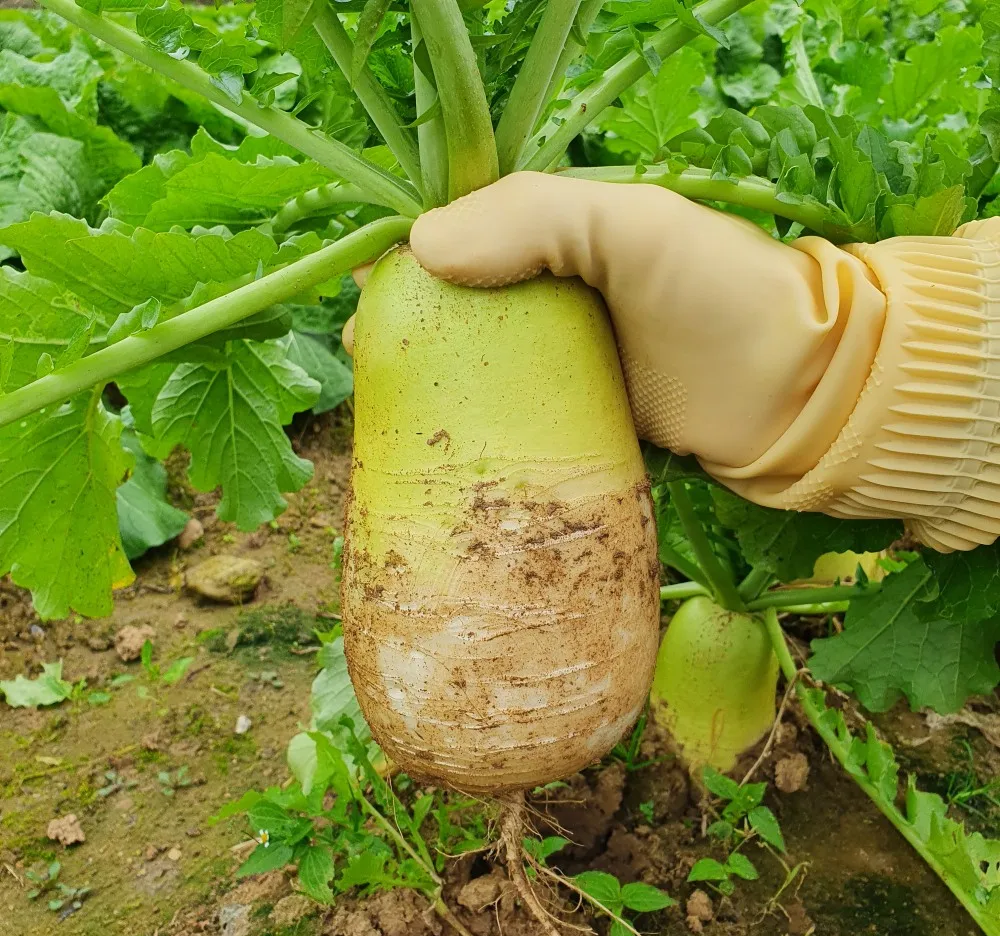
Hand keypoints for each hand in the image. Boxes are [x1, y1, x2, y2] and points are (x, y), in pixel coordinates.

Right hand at [407, 171, 883, 474]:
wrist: (798, 393)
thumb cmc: (720, 294)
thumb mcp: (632, 225)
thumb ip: (533, 217)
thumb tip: (420, 246)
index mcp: (564, 240)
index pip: (466, 239)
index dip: (411, 263)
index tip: (368, 298)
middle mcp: (560, 299)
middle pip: (462, 311)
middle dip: (409, 334)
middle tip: (369, 367)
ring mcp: (571, 365)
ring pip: (481, 370)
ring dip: (432, 389)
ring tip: (389, 415)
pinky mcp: (582, 421)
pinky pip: (515, 423)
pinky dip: (477, 433)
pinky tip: (442, 452)